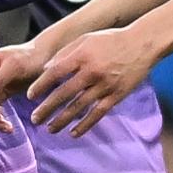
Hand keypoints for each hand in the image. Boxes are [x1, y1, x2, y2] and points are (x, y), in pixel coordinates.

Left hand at [26, 25, 161, 136]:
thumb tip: (45, 69)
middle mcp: (92, 72)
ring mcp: (105, 86)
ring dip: (62, 120)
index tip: (30, 95)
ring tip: (49, 129)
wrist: (143, 44)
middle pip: (64, 94)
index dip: (41, 85)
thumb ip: (65, 53)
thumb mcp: (85, 39)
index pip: (55, 73)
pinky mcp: (117, 96)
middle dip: (47, 108)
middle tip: (34, 119)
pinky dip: (85, 125)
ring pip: (79, 107)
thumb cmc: (111, 40)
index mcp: (82, 56)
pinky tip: (73, 133)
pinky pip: (98, 114)